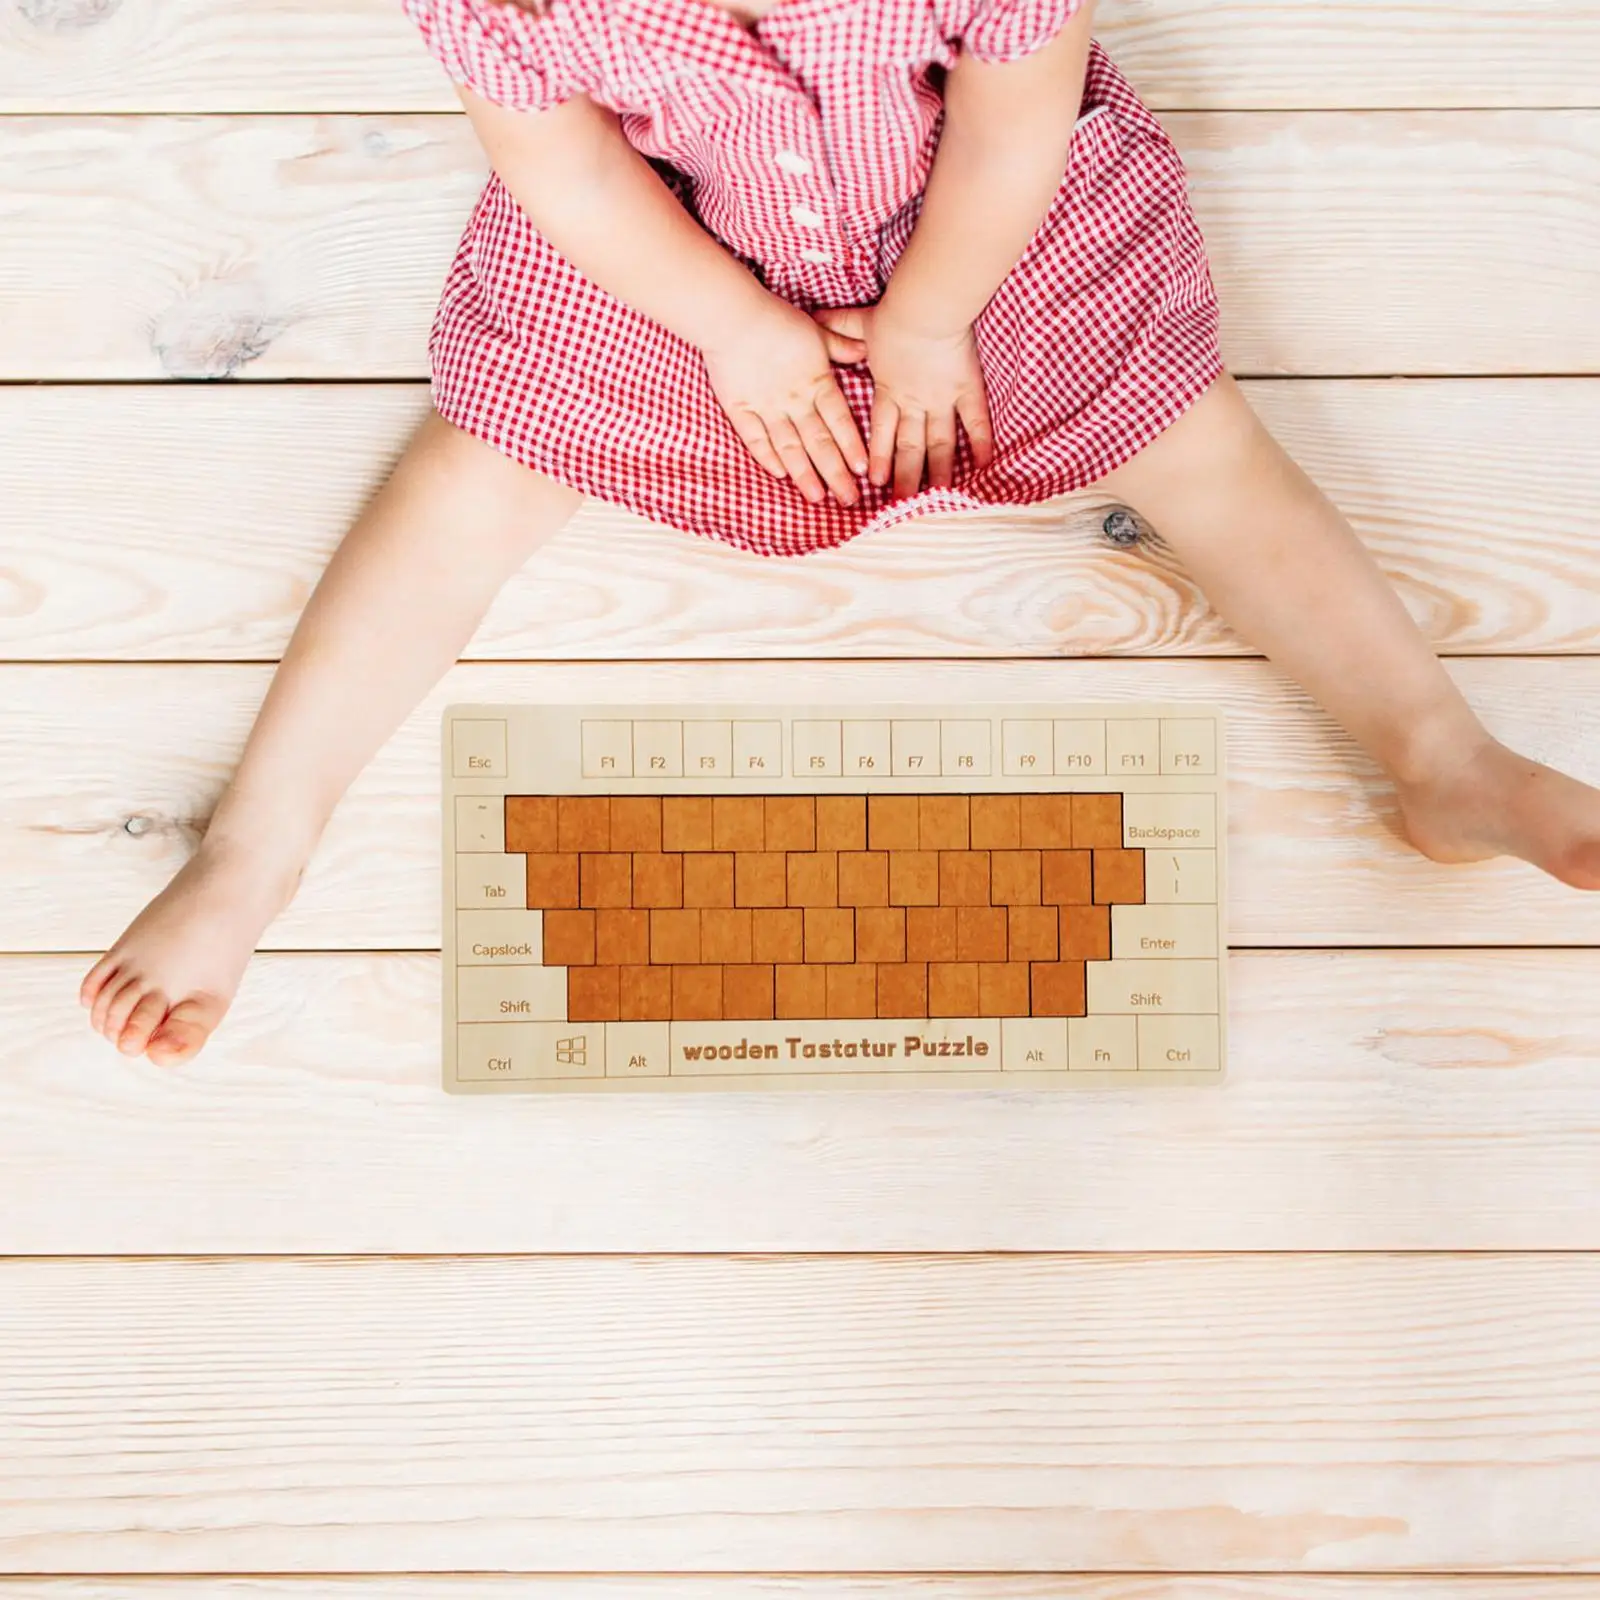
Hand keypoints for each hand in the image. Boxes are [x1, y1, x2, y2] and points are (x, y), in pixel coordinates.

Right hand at [699, 295, 869, 505]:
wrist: (733, 316)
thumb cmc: (777, 319)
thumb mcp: (815, 330)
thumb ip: (838, 345)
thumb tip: (864, 350)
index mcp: (816, 381)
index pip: (839, 421)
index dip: (852, 446)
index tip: (863, 470)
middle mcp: (795, 400)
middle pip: (819, 442)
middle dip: (835, 473)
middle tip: (849, 499)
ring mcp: (767, 407)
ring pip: (790, 447)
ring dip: (805, 474)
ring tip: (817, 497)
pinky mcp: (741, 408)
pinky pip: (755, 439)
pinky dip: (768, 457)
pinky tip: (779, 475)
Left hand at [812, 306, 994, 498]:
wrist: (925, 309)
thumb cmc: (892, 314)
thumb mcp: (860, 321)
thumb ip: (840, 325)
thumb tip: (815, 316)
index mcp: (888, 390)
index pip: (881, 432)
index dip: (878, 456)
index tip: (874, 481)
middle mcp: (914, 402)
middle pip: (909, 448)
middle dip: (906, 478)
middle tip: (903, 505)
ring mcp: (941, 399)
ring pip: (940, 443)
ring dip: (939, 471)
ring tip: (939, 497)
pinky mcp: (966, 389)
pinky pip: (975, 421)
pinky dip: (980, 442)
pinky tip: (983, 466)